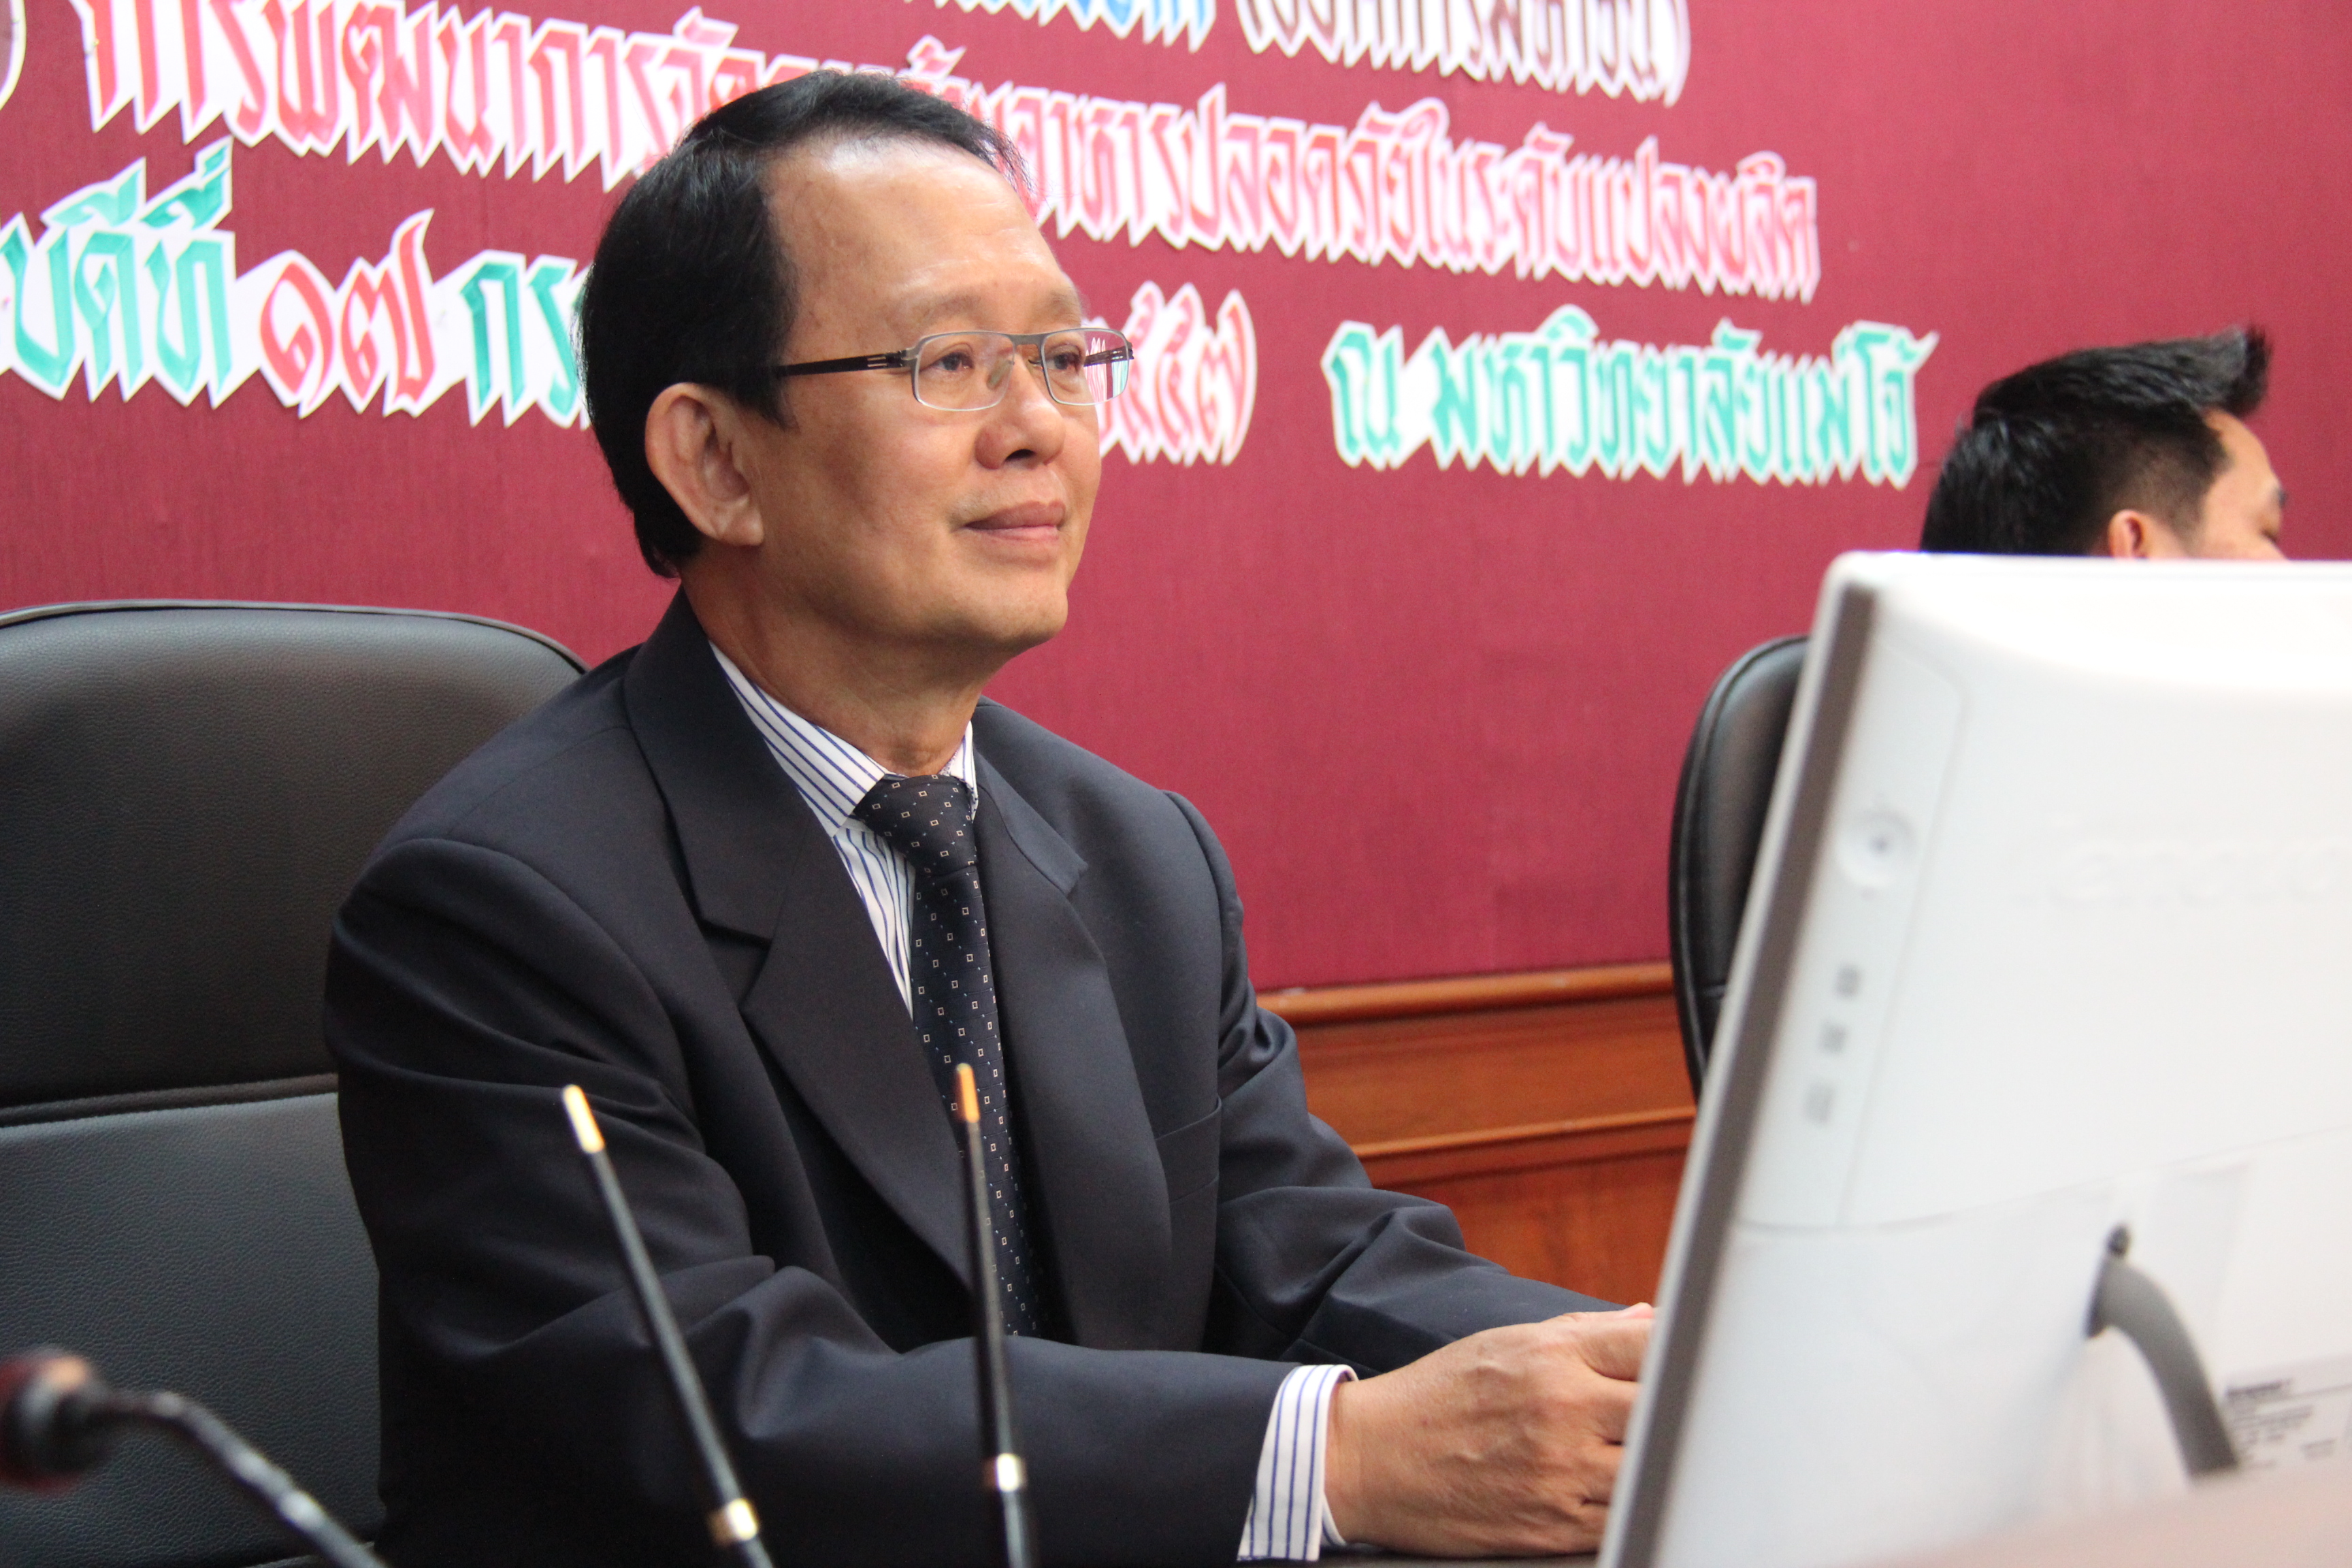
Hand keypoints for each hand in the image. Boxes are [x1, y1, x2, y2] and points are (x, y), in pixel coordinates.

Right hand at [1323, 1304, 1652, 1556]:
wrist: (1371, 1459)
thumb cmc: (1439, 1396)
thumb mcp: (1504, 1344)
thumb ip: (1583, 1334)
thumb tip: (1647, 1322)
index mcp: (1551, 1355)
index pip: (1653, 1346)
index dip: (1682, 1355)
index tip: (1689, 1366)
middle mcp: (1561, 1408)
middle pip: (1666, 1409)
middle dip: (1679, 1411)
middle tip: (1683, 1417)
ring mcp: (1560, 1472)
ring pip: (1652, 1472)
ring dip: (1657, 1464)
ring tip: (1650, 1457)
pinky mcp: (1552, 1527)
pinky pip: (1624, 1521)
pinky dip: (1632, 1509)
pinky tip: (1622, 1495)